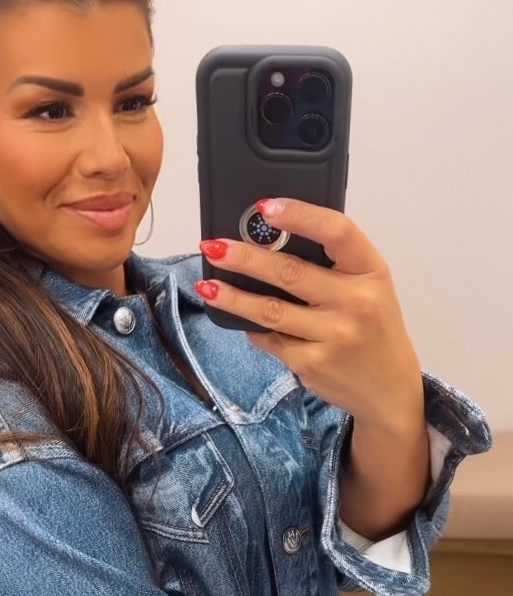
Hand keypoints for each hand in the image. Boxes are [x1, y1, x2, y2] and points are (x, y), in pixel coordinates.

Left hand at [196, 199, 423, 431]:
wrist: (388, 388)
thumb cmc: (372, 328)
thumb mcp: (368, 287)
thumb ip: (333, 265)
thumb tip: (269, 240)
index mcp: (371, 271)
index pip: (337, 231)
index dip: (299, 215)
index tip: (265, 207)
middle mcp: (356, 302)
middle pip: (290, 272)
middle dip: (244, 257)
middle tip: (213, 246)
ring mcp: (333, 336)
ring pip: (270, 310)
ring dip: (232, 297)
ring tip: (206, 286)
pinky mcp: (312, 363)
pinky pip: (271, 339)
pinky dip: (253, 328)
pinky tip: (243, 321)